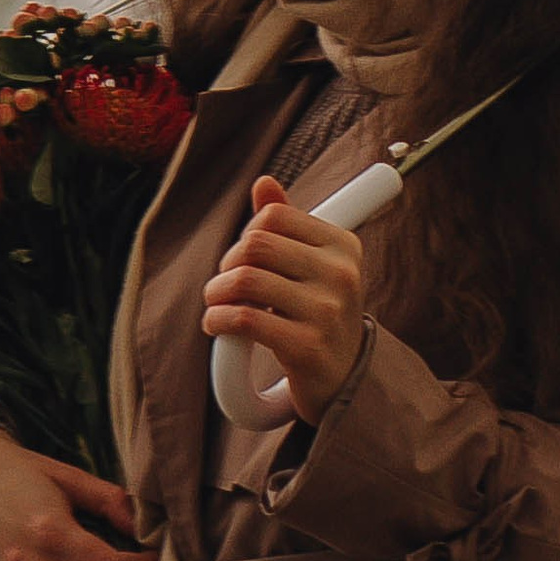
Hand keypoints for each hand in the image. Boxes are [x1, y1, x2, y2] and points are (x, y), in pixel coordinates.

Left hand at [199, 176, 366, 424]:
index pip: (274, 216)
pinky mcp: (307, 347)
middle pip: (256, 245)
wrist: (344, 377)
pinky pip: (244, 319)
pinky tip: (217, 324)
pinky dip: (218, 319)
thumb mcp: (313, 264)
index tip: (244, 257)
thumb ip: (288, 224)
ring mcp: (327, 311)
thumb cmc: (320, 312)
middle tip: (225, 284)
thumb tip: (264, 183)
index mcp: (343, 246)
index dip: (247, 233)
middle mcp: (341, 274)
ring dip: (216, 294)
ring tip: (216, 305)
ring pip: (245, 280)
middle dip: (228, 264)